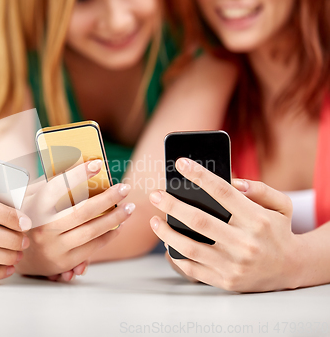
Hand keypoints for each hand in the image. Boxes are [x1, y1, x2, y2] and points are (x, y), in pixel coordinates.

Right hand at [17, 160, 134, 276]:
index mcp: (34, 207)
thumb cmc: (28, 215)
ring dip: (114, 219)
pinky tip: (118, 226)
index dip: (78, 174)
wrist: (13, 250)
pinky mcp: (62, 262)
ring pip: (91, 231)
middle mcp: (42, 228)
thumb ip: (50, 181)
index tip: (97, 164)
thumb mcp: (30, 195)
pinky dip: (108, 235)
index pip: (58, 186)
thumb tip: (78, 162)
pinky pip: (91, 248)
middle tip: (125, 188)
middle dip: (108, 198)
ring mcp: (53, 247)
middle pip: (82, 211)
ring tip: (129, 208)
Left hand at [149, 158, 300, 291]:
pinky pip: (192, 268)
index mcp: (257, 219)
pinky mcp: (226, 281)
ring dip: (166, 232)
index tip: (181, 163)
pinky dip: (176, 255)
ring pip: (190, 247)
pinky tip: (167, 242)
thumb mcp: (281, 205)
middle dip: (171, 205)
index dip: (200, 176)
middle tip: (154, 195)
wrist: (291, 268)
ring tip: (154, 220)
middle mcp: (245, 242)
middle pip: (199, 220)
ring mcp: (234, 264)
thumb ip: (260, 189)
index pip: (223, 192)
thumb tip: (232, 181)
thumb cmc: (278, 230)